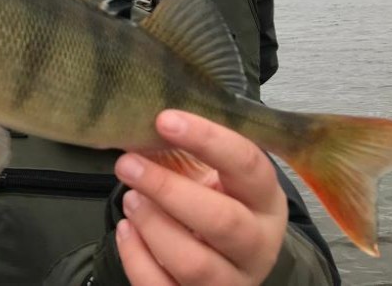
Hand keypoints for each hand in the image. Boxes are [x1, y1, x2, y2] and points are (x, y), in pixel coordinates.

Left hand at [114, 110, 286, 284]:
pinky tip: (126, 230)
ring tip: (130, 199)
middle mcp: (258, 244)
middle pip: (222, 221)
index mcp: (265, 199)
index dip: (207, 139)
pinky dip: (136, 258)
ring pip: (193, 263)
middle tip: (128, 164)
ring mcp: (232, 280)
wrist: (226, 255)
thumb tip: (139, 123)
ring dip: (152, 226)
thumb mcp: (210, 172)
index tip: (164, 120)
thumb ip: (184, 149)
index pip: (247, 164)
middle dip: (167, 189)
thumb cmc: (213, 200)